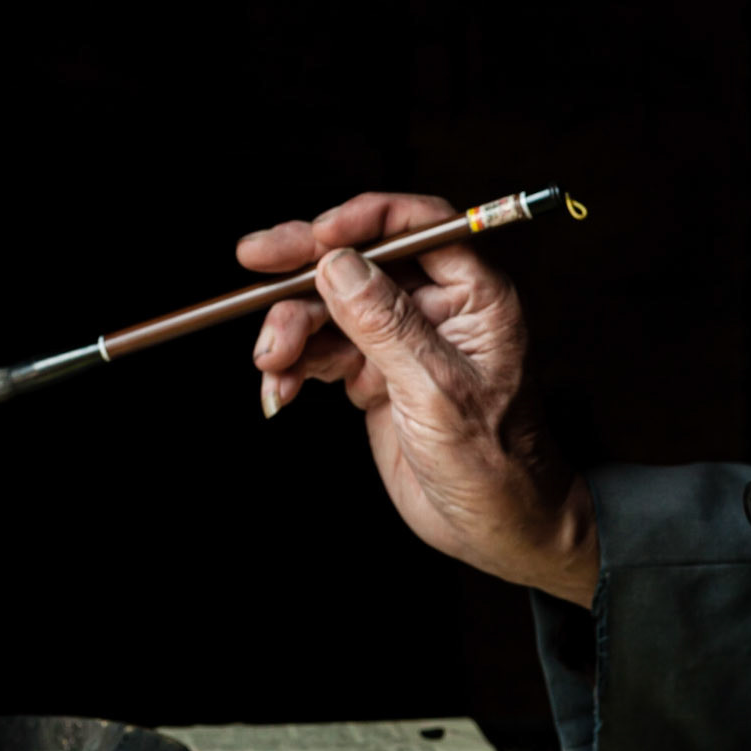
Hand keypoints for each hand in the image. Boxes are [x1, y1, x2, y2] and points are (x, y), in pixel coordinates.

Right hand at [236, 191, 598, 606]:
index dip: (364, 220)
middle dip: (305, 262)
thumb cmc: (496, 463)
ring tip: (271, 360)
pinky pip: (324, 352)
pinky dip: (295, 366)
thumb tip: (338, 264)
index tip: (315, 235)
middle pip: (363, 260)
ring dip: (293, 328)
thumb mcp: (438, 392)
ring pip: (333, 307)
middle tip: (255, 258)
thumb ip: (386, 325)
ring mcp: (402, 341)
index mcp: (473, 295)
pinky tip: (280, 390)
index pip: (419, 226)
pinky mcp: (375, 375)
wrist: (496, 530)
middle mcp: (436, 308)